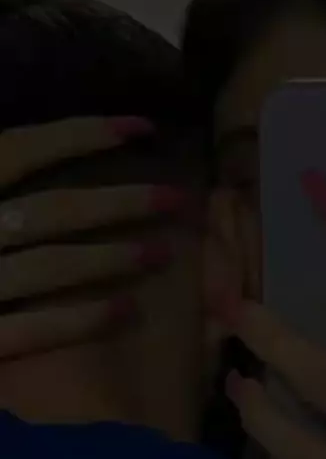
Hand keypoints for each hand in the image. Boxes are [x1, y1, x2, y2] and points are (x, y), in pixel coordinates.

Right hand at [0, 116, 185, 357]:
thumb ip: (0, 163)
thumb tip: (26, 143)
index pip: (22, 150)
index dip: (83, 135)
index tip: (141, 128)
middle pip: (52, 211)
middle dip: (119, 203)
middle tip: (175, 201)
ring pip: (49, 267)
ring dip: (110, 258)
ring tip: (161, 254)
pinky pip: (29, 330)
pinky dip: (78, 321)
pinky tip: (125, 311)